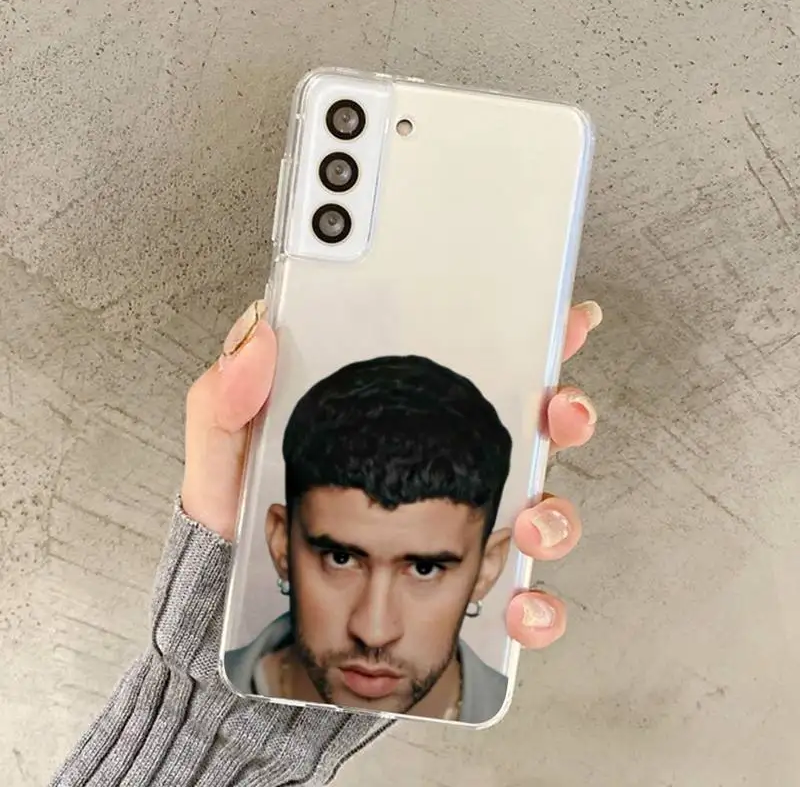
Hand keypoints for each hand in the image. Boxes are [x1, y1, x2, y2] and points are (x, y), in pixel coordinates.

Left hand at [181, 298, 600, 650]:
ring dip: (556, 511)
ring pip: (542, 510)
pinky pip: (519, 598)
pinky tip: (518, 605)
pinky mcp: (461, 593)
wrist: (242, 618)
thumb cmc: (241, 531)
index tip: (559, 320)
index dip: (523, 339)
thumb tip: (261, 341)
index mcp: (396, 428)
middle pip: (527, 434)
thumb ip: (228, 400)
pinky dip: (536, 604)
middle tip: (559, 411)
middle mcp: (439, 473)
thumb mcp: (223, 459)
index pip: (467, 373)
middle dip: (564, 415)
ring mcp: (456, 530)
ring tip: (532, 520)